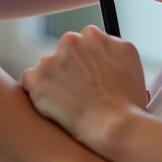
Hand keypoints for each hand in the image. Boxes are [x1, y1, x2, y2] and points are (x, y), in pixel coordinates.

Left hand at [22, 25, 146, 142]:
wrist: (113, 126)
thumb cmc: (128, 102)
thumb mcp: (130, 62)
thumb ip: (113, 48)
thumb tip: (106, 48)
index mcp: (94, 35)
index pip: (85, 42)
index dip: (88, 61)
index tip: (91, 77)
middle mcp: (72, 41)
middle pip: (66, 52)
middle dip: (71, 67)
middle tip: (81, 92)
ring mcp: (52, 58)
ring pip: (49, 66)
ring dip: (55, 80)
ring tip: (69, 104)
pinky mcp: (37, 79)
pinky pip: (30, 80)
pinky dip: (37, 91)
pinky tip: (51, 106)